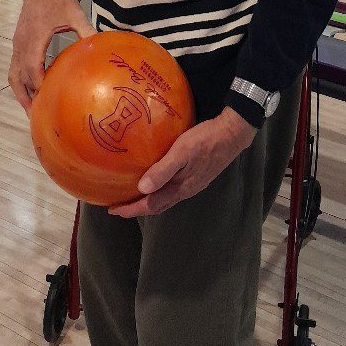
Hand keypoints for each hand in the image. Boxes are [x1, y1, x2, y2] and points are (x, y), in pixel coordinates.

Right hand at [9, 0, 95, 114]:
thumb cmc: (58, 0)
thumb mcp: (75, 14)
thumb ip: (87, 31)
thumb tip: (101, 47)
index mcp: (35, 37)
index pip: (32, 66)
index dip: (37, 84)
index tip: (45, 99)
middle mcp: (22, 44)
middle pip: (19, 76)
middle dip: (27, 96)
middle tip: (38, 115)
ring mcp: (17, 44)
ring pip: (13, 74)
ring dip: (20, 92)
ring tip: (31, 109)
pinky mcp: (18, 43)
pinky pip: (14, 67)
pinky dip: (20, 82)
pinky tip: (30, 90)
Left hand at [109, 108, 256, 216]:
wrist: (232, 135)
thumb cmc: (205, 141)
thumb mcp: (182, 152)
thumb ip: (163, 170)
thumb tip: (142, 189)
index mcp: (180, 188)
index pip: (151, 205)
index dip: (131, 209)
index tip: (113, 210)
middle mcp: (185, 191)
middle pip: (157, 206)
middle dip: (137, 208)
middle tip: (119, 206)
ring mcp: (192, 184)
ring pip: (166, 199)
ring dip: (148, 201)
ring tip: (133, 195)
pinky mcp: (196, 176)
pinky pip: (173, 191)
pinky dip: (159, 191)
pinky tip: (156, 181)